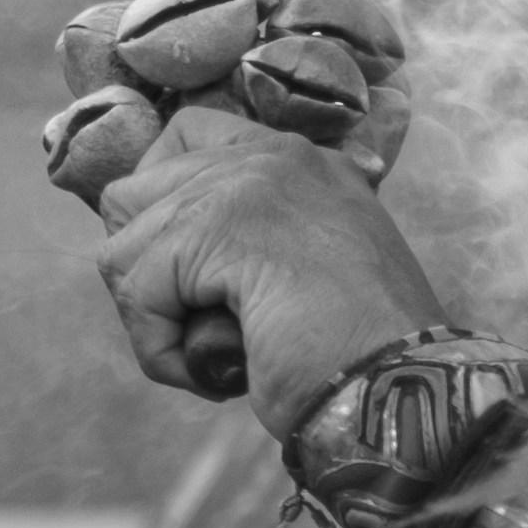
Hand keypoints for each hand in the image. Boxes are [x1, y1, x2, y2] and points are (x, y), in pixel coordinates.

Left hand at [92, 110, 451, 425]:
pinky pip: (138, 288)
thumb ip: (256, 242)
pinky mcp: (222, 228)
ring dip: (151, 318)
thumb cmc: (359, 354)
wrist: (402, 388)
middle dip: (144, 272)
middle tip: (193, 323)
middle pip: (135, 193)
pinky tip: (207, 372)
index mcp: (301, 163)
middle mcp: (275, 158)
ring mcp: (248, 185)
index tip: (180, 270)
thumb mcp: (308, 274)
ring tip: (207, 355)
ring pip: (125, 245)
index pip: (183, 138)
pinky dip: (157, 347)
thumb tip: (163, 258)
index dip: (157, 204)